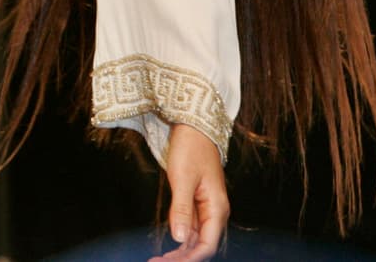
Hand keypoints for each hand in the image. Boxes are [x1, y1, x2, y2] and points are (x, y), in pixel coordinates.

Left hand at [148, 124, 229, 261]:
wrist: (193, 126)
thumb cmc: (190, 148)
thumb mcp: (183, 178)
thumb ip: (181, 209)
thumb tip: (180, 239)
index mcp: (217, 208)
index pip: (206, 245)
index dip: (189, 259)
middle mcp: (214, 212)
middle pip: (200, 245)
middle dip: (181, 258)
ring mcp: (205, 207)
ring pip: (195, 238)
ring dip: (179, 251)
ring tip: (159, 259)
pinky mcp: (196, 201)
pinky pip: (190, 227)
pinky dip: (179, 238)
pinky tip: (168, 246)